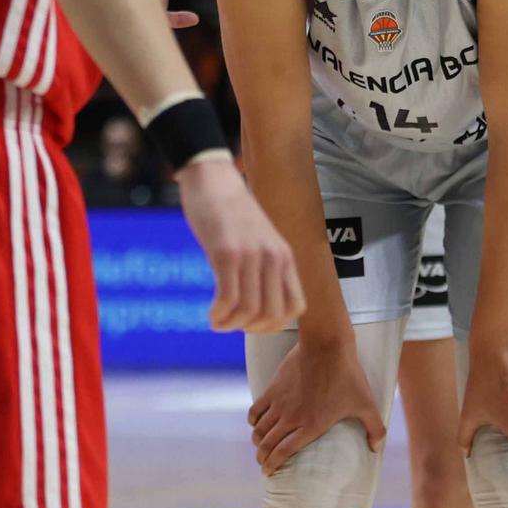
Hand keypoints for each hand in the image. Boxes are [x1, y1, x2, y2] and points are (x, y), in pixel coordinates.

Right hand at [176, 155, 302, 331]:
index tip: (253, 323)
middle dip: (251, 329)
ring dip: (231, 325)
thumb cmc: (231, 210)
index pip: (296, 306)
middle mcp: (272, 257)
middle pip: (272, 314)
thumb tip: (257, 302)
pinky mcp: (225, 252)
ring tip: (218, 322)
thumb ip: (264, 265)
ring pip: (249, 311)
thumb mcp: (259, 238)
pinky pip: (228, 299)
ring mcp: (250, 255)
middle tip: (232, 324)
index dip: (275, 325)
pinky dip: (219, 316)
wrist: (213, 178)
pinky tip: (211, 315)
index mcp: (284, 255)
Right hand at [246, 338, 385, 474]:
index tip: (269, 473)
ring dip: (257, 441)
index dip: (273, 465)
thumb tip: (376, 448)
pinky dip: (253, 420)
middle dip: (262, 458)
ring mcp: (280, 403)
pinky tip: (255, 423)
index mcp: (311, 426)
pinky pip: (255, 409)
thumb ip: (374, 428)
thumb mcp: (366, 403)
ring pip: (259, 429)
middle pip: (267, 444)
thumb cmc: (348, 375)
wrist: (327, 345)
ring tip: (260, 445)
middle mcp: (291, 418)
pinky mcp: (273, 388)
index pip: (283, 452)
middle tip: (263, 463)